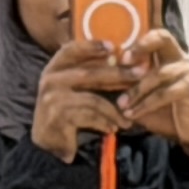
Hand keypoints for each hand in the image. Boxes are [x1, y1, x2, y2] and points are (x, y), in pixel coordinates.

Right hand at [30, 33, 139, 161]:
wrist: (48, 142)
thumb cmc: (66, 112)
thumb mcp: (73, 88)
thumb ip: (88, 72)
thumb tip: (118, 56)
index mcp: (53, 69)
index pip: (71, 50)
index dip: (91, 45)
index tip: (113, 46)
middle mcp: (50, 80)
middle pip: (88, 74)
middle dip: (118, 74)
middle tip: (140, 74)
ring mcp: (52, 99)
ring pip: (93, 100)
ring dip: (114, 110)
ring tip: (128, 119)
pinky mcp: (58, 117)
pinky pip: (90, 117)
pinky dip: (104, 123)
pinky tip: (113, 128)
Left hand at [116, 27, 188, 165]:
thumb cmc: (163, 109)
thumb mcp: (141, 93)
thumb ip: (126, 82)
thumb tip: (97, 75)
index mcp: (168, 54)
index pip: (156, 35)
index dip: (139, 40)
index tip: (120, 55)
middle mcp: (180, 58)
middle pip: (163, 39)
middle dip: (141, 47)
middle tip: (123, 62)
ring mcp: (187, 72)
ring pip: (156, 74)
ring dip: (135, 91)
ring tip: (121, 104)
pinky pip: (163, 94)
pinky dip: (144, 105)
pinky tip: (131, 114)